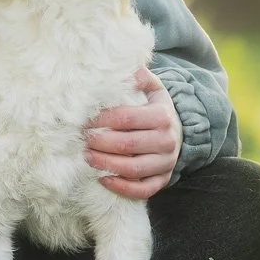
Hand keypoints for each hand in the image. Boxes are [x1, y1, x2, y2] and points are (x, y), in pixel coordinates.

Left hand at [83, 67, 180, 200]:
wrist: (177, 132)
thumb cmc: (155, 108)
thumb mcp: (153, 89)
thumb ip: (141, 77)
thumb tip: (129, 70)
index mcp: (163, 116)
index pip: (127, 118)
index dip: (103, 119)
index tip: (85, 119)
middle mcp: (167, 141)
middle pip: (128, 145)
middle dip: (100, 143)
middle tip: (82, 139)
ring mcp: (166, 163)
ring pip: (133, 169)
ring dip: (106, 165)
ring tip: (87, 158)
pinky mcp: (163, 180)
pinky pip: (143, 190)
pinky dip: (122, 188)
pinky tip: (103, 179)